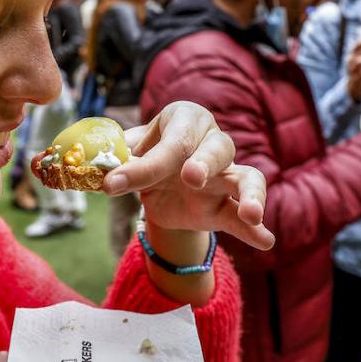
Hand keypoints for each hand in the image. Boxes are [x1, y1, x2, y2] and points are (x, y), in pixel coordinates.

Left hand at [106, 101, 273, 251]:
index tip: (113, 185)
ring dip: (250, 195)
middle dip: (206, 162)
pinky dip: (255, 230)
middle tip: (191, 177)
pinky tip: (265, 241)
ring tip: (250, 214)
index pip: (172, 141)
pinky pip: (241, 217)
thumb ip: (116, 160)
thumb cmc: (146, 154)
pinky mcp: (226, 206)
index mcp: (185, 120)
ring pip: (247, 178)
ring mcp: (225, 175)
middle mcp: (212, 143)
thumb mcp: (127, 153)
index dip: (145, 164)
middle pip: (218, 149)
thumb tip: (95, 173)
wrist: (158, 180)